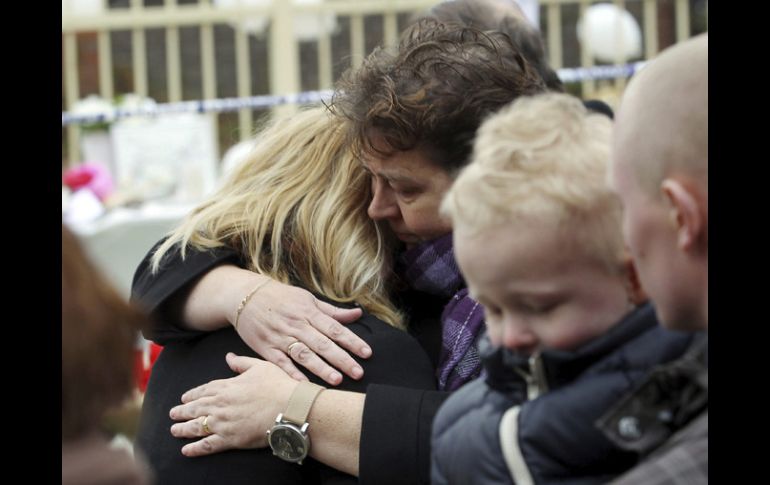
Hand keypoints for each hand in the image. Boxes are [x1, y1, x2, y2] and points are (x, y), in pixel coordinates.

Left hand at [169, 353, 297, 456]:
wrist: (288, 406)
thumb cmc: (278, 385)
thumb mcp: (259, 366)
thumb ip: (241, 362)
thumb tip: (229, 356)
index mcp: (226, 386)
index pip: (203, 390)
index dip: (192, 395)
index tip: (184, 398)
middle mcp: (220, 404)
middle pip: (195, 408)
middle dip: (181, 411)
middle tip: (172, 414)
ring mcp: (222, 422)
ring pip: (196, 426)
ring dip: (182, 429)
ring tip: (174, 430)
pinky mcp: (229, 439)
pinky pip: (207, 445)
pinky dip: (194, 448)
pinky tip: (186, 450)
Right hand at [235, 278, 369, 384]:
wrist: (245, 296)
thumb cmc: (281, 298)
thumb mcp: (307, 299)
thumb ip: (332, 311)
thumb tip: (358, 313)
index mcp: (309, 312)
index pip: (335, 328)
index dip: (352, 341)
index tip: (367, 353)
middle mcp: (296, 325)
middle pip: (323, 344)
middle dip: (342, 359)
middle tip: (358, 372)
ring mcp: (280, 337)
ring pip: (304, 354)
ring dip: (320, 368)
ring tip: (337, 380)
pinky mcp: (266, 348)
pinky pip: (281, 362)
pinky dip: (292, 373)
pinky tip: (304, 384)